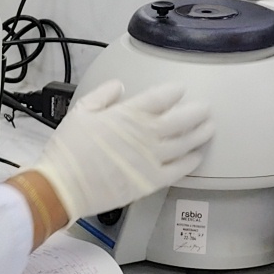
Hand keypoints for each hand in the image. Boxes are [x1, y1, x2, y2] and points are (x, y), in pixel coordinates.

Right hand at [28, 79, 213, 219]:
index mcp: (129, 114)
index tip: (180, 89)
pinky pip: (180, 170)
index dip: (174, 91)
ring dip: (200, 134)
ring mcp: (152, 159)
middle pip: (182, 119)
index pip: (161, 97)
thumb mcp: (81, 112)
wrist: (64, 186)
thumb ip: (103, 95)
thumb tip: (119, 86)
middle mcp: (146, 134)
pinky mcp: (152, 181)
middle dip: (196, 111)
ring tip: (209, 128)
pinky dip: (191, 162)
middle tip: (205, 108)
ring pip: (186, 143)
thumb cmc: (69, 150)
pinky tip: (197, 157)